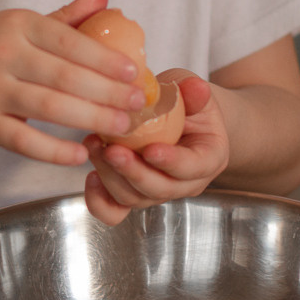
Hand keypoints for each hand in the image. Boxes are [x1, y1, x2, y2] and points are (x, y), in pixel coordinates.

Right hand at [0, 0, 146, 165]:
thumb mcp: (17, 25)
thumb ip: (64, 16)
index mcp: (17, 25)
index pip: (69, 40)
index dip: (105, 58)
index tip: (134, 72)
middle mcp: (3, 54)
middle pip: (65, 76)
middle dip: (107, 92)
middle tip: (137, 104)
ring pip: (49, 107)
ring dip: (90, 118)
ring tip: (120, 126)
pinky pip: (24, 140)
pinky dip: (54, 150)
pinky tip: (79, 153)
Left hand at [83, 70, 228, 224]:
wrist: (178, 117)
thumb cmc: (187, 103)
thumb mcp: (193, 91)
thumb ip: (194, 92)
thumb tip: (195, 87)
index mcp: (208, 158)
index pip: (192, 167)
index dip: (171, 161)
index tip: (150, 149)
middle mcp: (185, 183)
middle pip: (160, 189)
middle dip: (133, 171)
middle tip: (112, 149)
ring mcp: (157, 192)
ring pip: (133, 198)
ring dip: (110, 176)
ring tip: (95, 145)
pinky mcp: (133, 195)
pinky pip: (115, 211)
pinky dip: (99, 200)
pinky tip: (91, 176)